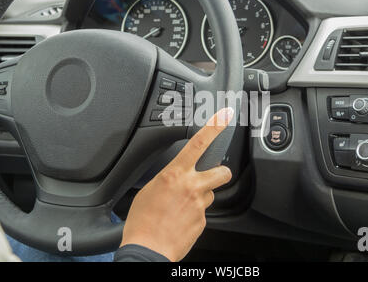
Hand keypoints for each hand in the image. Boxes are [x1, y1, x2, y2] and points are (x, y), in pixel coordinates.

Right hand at [120, 107, 234, 260]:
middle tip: (211, 176)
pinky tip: (180, 220)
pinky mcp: (203, 221)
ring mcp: (200, 205)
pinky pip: (203, 212)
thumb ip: (167, 179)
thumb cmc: (142, 221)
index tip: (225, 116)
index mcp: (175, 174)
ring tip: (182, 207)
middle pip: (221, 171)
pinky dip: (194, 214)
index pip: (198, 143)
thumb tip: (174, 178)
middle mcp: (192, 187)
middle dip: (220, 172)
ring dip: (201, 197)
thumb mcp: (149, 190)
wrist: (147, 250)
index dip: (214, 127)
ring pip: (210, 194)